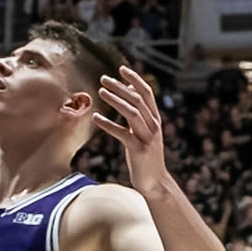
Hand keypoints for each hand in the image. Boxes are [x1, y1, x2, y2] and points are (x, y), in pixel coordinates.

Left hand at [94, 66, 172, 192]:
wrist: (155, 182)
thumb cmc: (145, 154)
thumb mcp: (144, 130)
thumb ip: (139, 111)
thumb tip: (129, 88)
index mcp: (155, 119)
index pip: (147, 93)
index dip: (135, 79)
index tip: (121, 68)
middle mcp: (154, 126)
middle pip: (137, 100)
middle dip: (120, 87)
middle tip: (103, 78)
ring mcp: (148, 138)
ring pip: (132, 113)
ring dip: (115, 101)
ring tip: (100, 92)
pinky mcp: (139, 150)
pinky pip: (123, 134)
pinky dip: (109, 124)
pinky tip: (96, 118)